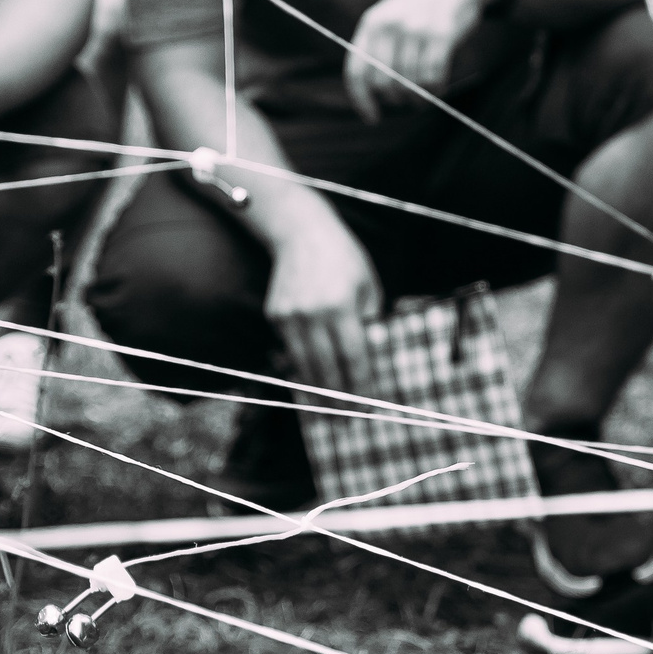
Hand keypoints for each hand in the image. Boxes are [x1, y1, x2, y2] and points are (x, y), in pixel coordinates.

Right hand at [264, 207, 381, 396]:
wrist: (301, 232)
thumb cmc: (345, 258)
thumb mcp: (369, 285)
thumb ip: (371, 321)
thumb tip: (376, 359)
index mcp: (341, 305)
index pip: (354, 356)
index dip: (361, 384)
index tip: (369, 405)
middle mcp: (312, 313)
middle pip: (326, 368)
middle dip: (337, 399)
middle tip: (346, 421)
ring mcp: (289, 316)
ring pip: (304, 365)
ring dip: (316, 393)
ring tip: (327, 414)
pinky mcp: (276, 315)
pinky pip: (291, 352)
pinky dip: (302, 371)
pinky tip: (311, 388)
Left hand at [343, 0, 501, 122]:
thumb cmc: (424, 6)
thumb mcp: (393, 17)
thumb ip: (380, 47)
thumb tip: (377, 92)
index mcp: (372, 22)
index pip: (357, 71)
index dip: (362, 100)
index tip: (373, 118)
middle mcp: (390, 25)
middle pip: (384, 83)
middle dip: (398, 100)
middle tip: (409, 102)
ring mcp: (415, 28)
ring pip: (411, 83)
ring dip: (420, 97)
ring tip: (427, 95)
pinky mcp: (441, 34)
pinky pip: (433, 77)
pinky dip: (436, 89)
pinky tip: (439, 88)